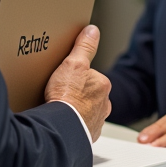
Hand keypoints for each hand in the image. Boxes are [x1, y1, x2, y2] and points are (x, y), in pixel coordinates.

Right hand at [44, 25, 111, 142]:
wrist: (62, 128)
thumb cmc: (67, 97)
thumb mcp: (73, 63)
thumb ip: (84, 47)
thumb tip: (92, 31)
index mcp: (102, 85)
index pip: (90, 75)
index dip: (75, 75)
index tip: (65, 78)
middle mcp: (104, 104)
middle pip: (90, 94)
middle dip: (78, 94)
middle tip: (61, 93)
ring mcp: (96, 121)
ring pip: (87, 111)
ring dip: (77, 110)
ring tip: (61, 107)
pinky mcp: (88, 135)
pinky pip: (81, 127)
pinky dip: (73, 124)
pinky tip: (62, 120)